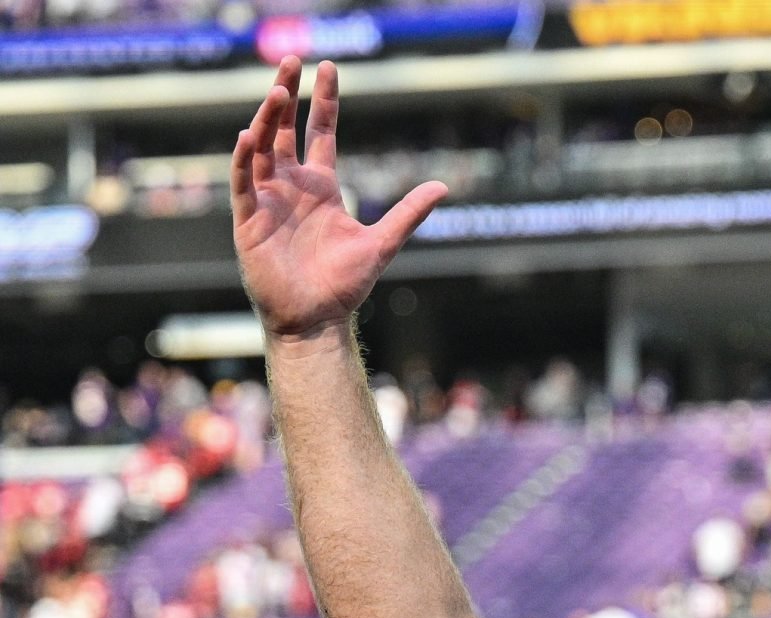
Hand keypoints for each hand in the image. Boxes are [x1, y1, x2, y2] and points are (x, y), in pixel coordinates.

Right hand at [231, 58, 447, 343]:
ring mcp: (268, 200)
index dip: (324, 101)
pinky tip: (248, 136)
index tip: (327, 68)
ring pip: (262, 148)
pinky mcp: (248, 219)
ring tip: (279, 92)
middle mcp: (292, 186)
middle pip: (285, 129)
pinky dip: (243, 159)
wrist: (316, 319)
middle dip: (287, 94)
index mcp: (322, 187)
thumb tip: (443, 187)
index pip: (320, 132)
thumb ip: (409, 213)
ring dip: (267, 119)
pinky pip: (242, 182)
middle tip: (291, 60)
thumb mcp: (383, 243)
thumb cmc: (344, 284)